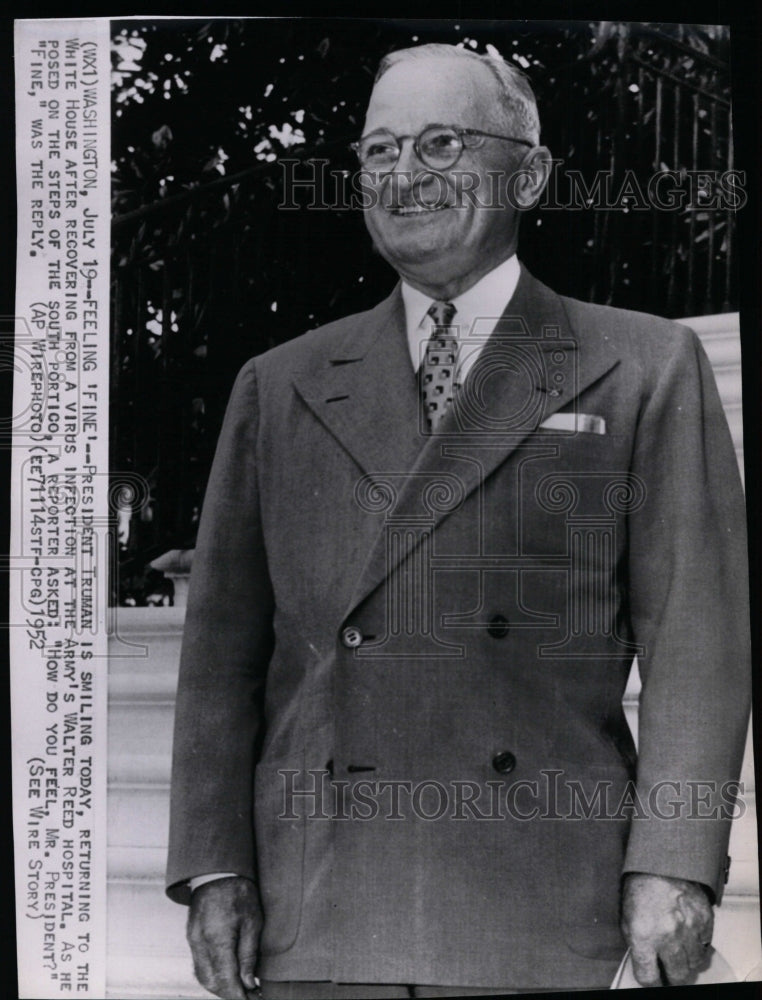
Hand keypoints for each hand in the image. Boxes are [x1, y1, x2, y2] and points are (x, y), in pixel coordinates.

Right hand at [187, 876, 262, 998]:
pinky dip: (212, 976)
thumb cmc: (239, 893)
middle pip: (211, 982)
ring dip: (220, 987)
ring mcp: (193, 940)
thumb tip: (248, 984)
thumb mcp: (253, 922)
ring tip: (240, 989)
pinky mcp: (191, 937)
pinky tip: (226, 976)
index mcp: (217, 939)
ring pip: (203, 976)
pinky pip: (199, 965)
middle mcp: (200, 943)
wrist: (217, 871)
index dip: (238, 996)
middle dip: (229, 994)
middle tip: (249, 996)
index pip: (225, 980)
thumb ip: (248, 955)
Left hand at [621, 873, 713, 985]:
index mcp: (644, 935)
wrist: (660, 862)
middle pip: (677, 976)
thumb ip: (637, 945)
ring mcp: (689, 929)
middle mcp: (668, 936)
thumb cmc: (640, 887)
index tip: (651, 977)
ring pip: (694, 965)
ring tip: (679, 954)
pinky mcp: (704, 920)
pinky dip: (698, 946)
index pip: (648, 977)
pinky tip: (689, 937)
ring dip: (686, 963)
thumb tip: (646, 964)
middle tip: (668, 970)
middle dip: (671, 976)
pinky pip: (706, 946)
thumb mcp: (627, 917)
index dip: (649, 980)